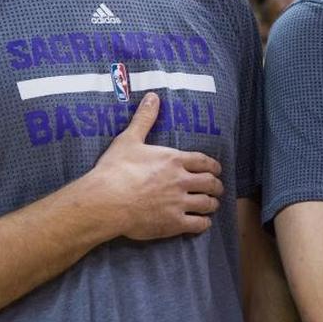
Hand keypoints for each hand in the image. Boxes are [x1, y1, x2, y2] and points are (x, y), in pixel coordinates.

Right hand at [85, 93, 223, 240]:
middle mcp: (181, 181)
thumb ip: (144, 119)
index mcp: (174, 160)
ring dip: (212, 204)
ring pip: (207, 204)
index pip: (204, 162)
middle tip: (216, 188)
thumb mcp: (129, 139)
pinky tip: (202, 222)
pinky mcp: (174, 223)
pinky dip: (204, 223)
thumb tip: (153, 96)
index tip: (216, 170)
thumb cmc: (116, 169)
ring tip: (211, 205)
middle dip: (216, 185)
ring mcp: (179, 203)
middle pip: (210, 183)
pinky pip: (199, 224)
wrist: (107, 200)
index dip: (213, 166)